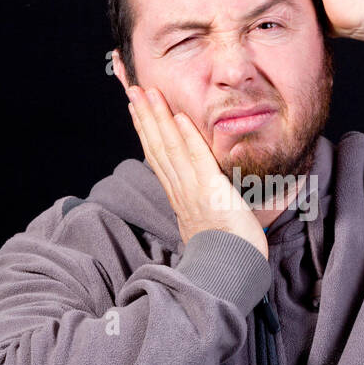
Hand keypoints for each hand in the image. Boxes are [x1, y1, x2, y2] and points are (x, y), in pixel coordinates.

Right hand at [125, 84, 268, 260]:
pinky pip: (198, 161)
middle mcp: (181, 191)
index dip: (146, 130)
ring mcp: (194, 192)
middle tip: (134, 90)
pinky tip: (180, 118)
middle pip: (157, 147)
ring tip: (150, 94)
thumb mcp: (206, 224)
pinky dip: (188, 139)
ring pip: (171, 149)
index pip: (157, 157)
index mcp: (179, 197)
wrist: (230, 274)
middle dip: (145, 117)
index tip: (136, 109)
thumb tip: (200, 196)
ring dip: (159, 119)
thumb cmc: (225, 252)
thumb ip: (200, 206)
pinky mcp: (212, 193)